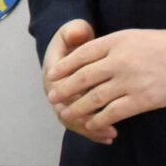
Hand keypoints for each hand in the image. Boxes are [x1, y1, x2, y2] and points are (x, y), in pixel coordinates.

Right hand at [42, 19, 114, 143]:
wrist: (73, 47)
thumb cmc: (76, 39)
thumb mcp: (75, 30)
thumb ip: (75, 30)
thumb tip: (77, 34)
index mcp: (53, 70)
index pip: (60, 87)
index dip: (74, 96)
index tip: (95, 99)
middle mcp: (54, 88)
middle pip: (65, 110)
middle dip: (85, 119)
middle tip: (106, 125)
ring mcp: (64, 101)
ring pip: (73, 121)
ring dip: (91, 129)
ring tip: (112, 134)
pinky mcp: (74, 108)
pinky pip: (81, 125)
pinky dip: (95, 132)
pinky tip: (111, 136)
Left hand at [47, 27, 165, 134]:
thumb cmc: (163, 46)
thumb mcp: (132, 36)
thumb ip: (108, 46)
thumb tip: (83, 58)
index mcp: (116, 41)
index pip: (82, 54)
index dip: (64, 66)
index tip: (52, 75)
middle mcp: (119, 61)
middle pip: (83, 77)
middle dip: (65, 89)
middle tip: (53, 97)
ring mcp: (130, 81)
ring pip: (95, 97)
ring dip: (77, 108)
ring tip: (66, 114)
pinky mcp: (143, 99)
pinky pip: (114, 112)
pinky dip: (99, 120)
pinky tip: (92, 125)